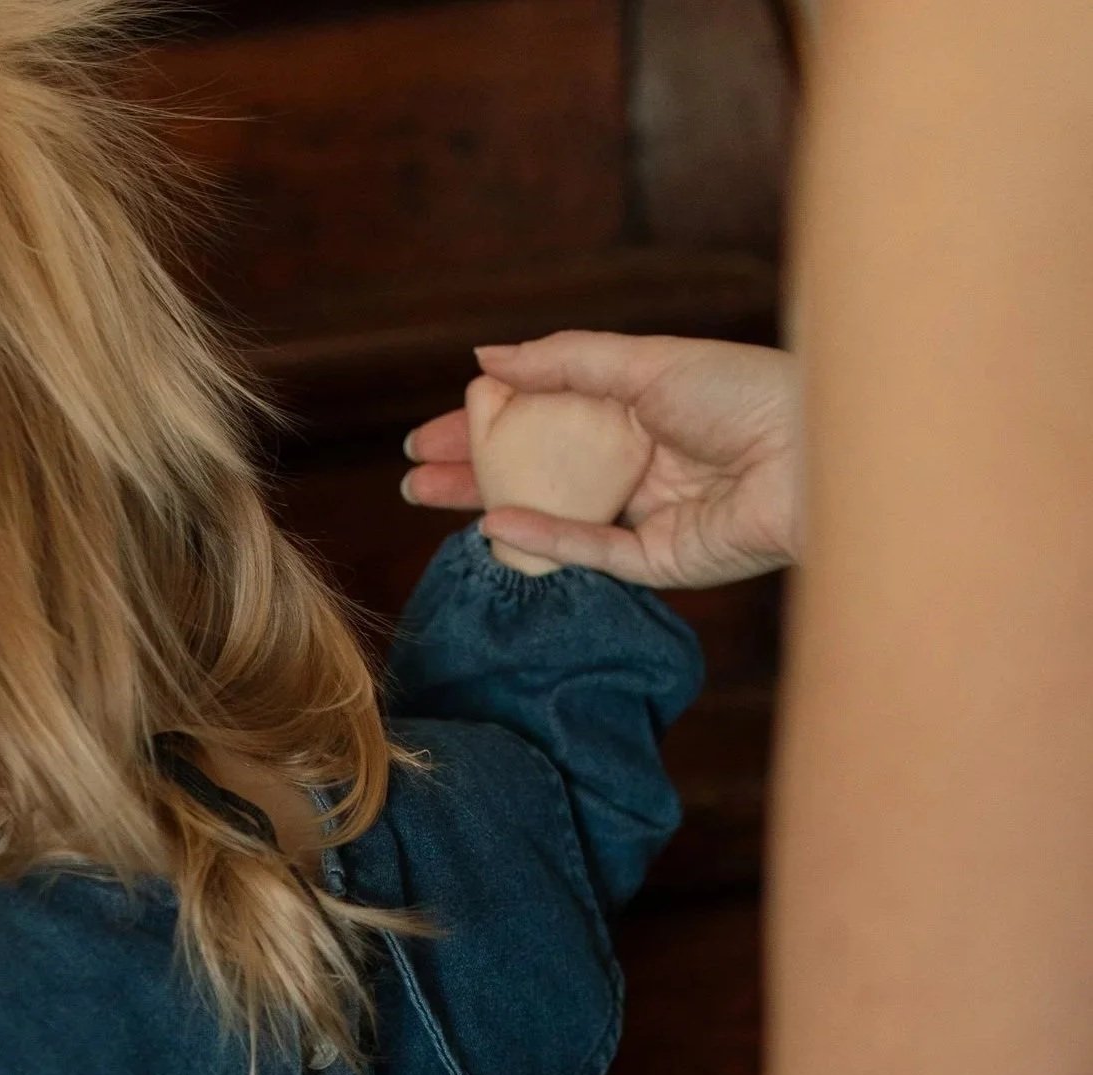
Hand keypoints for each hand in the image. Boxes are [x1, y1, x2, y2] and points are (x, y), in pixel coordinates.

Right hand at [403, 333, 800, 587]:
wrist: (817, 454)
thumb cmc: (747, 392)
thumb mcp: (644, 362)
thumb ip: (564, 360)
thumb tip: (487, 357)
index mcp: (638, 410)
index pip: (545, 417)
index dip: (487, 423)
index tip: (432, 430)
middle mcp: (637, 464)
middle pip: (537, 468)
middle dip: (473, 468)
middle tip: (412, 473)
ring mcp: (644, 516)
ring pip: (550, 513)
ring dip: (486, 504)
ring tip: (426, 497)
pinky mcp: (657, 562)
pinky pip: (587, 551)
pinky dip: (540, 537)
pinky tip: (492, 521)